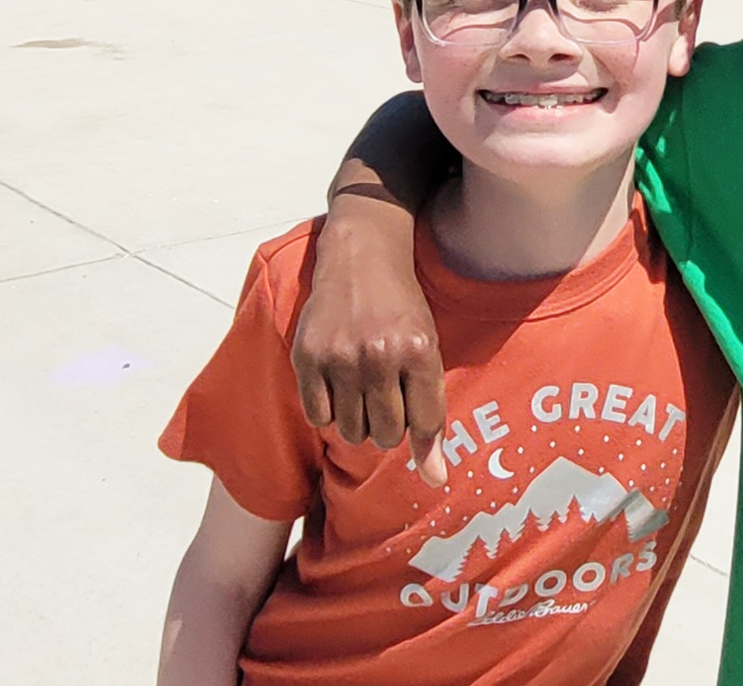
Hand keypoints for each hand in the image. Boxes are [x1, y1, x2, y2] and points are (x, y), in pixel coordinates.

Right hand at [291, 231, 448, 485]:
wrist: (361, 259)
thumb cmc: (402, 308)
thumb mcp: (429, 350)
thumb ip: (432, 416)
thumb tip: (436, 482)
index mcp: (418, 351)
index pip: (425, 424)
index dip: (421, 429)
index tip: (414, 414)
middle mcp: (379, 355)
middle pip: (386, 435)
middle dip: (389, 426)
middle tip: (387, 395)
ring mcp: (339, 357)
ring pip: (351, 431)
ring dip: (359, 420)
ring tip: (363, 389)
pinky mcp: (307, 357)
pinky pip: (319, 417)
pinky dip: (329, 410)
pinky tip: (338, 383)